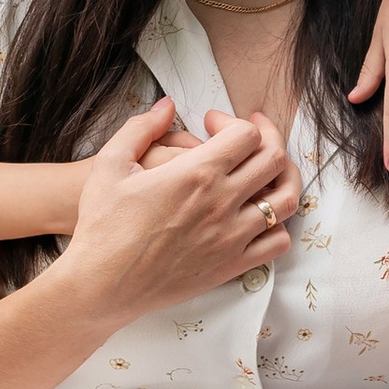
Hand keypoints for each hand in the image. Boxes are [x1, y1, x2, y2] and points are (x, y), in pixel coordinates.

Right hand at [64, 99, 301, 319]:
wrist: (102, 284)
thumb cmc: (102, 224)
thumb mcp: (110, 164)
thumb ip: (140, 127)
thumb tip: (167, 105)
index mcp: (196, 174)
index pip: (247, 135)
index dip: (235, 121)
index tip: (213, 124)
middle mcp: (222, 203)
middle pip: (273, 160)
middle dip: (267, 137)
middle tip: (250, 135)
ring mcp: (232, 237)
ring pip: (285, 199)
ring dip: (282, 176)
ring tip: (267, 170)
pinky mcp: (232, 266)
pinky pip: (277, 241)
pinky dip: (278, 223)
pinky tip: (259, 213)